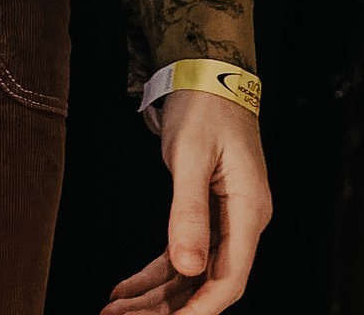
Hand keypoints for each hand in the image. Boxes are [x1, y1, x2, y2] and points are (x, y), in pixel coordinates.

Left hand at [100, 93, 271, 313]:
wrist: (208, 72)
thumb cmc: (205, 106)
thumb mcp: (192, 155)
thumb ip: (189, 211)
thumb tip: (188, 266)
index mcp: (248, 210)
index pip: (230, 277)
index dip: (200, 308)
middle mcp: (241, 222)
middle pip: (206, 282)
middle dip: (167, 309)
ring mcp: (224, 219)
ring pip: (190, 274)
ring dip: (154, 297)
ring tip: (116, 311)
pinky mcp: (206, 212)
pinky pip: (181, 254)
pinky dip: (154, 274)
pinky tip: (128, 289)